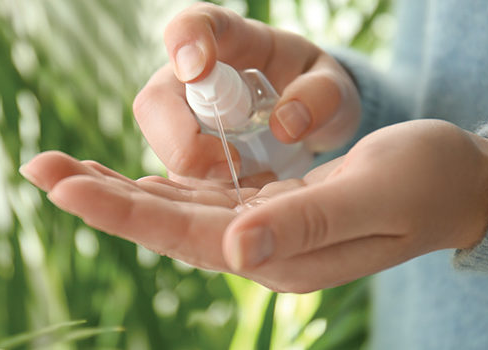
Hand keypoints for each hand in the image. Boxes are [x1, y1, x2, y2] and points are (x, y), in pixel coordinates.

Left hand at [20, 120, 487, 292]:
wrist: (461, 184)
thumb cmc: (426, 181)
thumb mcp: (371, 192)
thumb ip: (303, 222)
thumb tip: (231, 250)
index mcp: (281, 255)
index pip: (184, 233)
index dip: (120, 209)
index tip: (61, 185)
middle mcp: (263, 250)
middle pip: (165, 224)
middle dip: (99, 196)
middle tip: (36, 166)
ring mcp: (265, 232)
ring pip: (175, 210)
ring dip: (118, 190)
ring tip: (61, 168)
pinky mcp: (271, 209)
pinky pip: (202, 198)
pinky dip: (158, 185)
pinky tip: (126, 178)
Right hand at [133, 3, 359, 185]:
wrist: (310, 123)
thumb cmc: (315, 90)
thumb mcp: (333, 86)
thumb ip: (320, 94)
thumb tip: (285, 125)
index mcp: (229, 41)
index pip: (192, 26)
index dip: (185, 43)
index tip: (196, 70)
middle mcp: (190, 80)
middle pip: (154, 103)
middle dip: (182, 140)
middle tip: (232, 163)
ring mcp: (181, 123)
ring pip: (161, 151)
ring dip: (199, 175)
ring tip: (253, 182)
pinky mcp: (186, 162)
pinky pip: (178, 185)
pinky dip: (208, 198)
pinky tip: (246, 198)